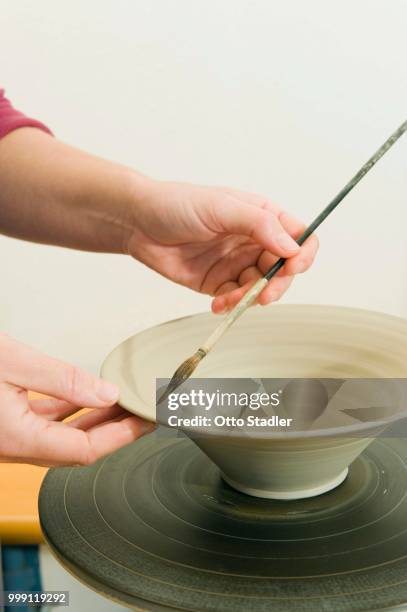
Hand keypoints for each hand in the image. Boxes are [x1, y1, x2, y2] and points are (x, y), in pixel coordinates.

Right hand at [0, 333, 153, 465]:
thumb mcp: (16, 363)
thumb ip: (63, 380)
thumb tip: (107, 393)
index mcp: (18, 439)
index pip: (84, 449)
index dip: (121, 436)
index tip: (145, 422)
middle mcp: (12, 446)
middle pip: (77, 448)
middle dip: (114, 431)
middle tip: (141, 414)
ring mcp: (8, 437)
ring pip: (61, 438)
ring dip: (93, 421)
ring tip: (120, 403)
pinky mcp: (4, 424)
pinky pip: (44, 425)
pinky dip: (68, 413)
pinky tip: (84, 399)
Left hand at [127, 181, 318, 312]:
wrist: (138, 223)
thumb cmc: (177, 204)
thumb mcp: (222, 207)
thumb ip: (259, 225)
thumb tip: (292, 247)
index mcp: (261, 216)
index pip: (299, 236)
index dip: (302, 254)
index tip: (292, 267)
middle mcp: (253, 241)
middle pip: (284, 269)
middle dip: (277, 285)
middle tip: (263, 295)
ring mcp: (237, 263)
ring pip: (261, 288)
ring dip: (250, 298)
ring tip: (228, 298)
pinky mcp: (218, 283)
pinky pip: (236, 299)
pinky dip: (231, 305)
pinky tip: (218, 304)